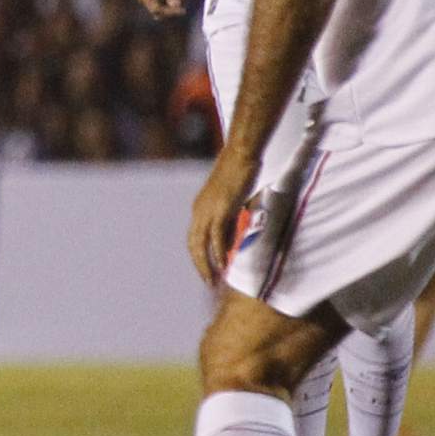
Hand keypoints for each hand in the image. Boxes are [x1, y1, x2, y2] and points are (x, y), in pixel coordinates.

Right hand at [135, 0, 183, 16]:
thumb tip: (175, 6)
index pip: (155, 8)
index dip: (169, 11)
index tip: (182, 10)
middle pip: (155, 11)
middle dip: (169, 11)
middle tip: (183, 9)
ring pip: (158, 8)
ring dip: (169, 8)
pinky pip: (159, 3)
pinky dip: (168, 3)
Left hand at [187, 148, 260, 287]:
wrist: (240, 154)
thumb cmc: (239, 172)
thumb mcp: (232, 200)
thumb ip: (230, 220)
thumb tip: (231, 240)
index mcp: (199, 208)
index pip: (195, 238)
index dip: (200, 256)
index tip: (208, 270)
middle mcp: (199, 210)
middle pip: (193, 245)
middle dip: (200, 266)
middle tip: (208, 282)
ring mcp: (208, 210)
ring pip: (202, 244)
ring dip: (207, 264)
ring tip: (214, 280)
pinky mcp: (220, 209)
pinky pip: (216, 237)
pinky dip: (218, 253)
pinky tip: (224, 265)